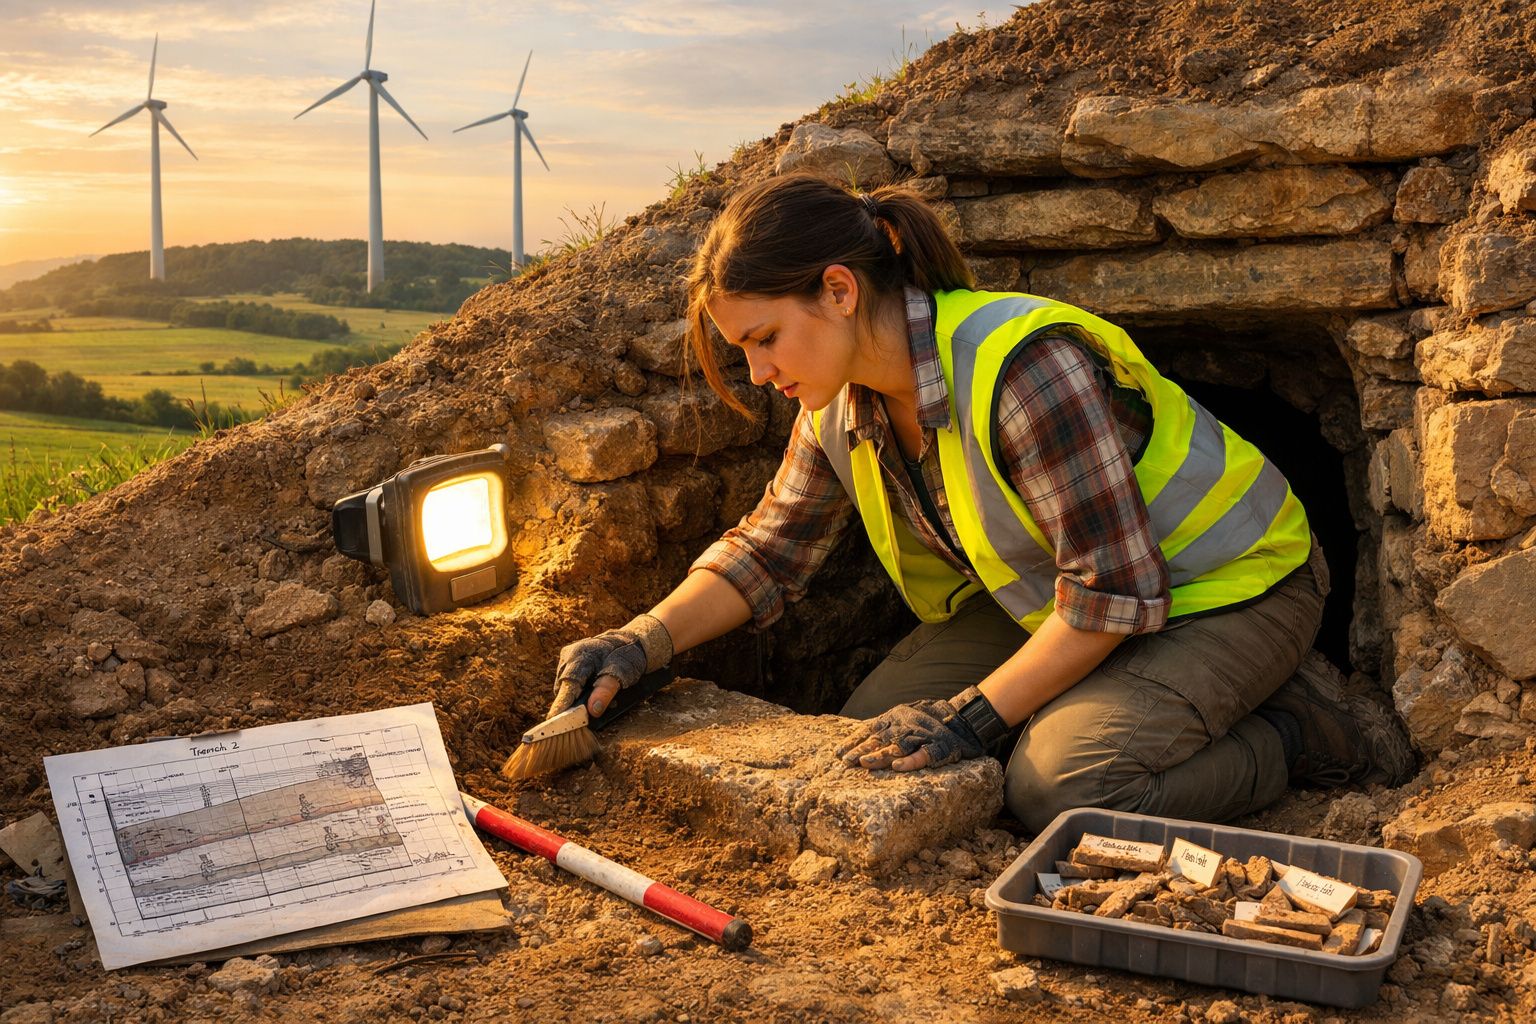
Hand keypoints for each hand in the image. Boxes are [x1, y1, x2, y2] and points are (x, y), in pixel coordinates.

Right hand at [548, 614, 672, 718]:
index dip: (561, 705)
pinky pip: (571, 685)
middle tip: (595, 712)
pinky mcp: (570, 666)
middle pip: (564, 689)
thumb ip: (606, 690)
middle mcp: (569, 656)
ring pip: (566, 689)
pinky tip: (596, 694)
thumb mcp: (621, 672)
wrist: (629, 642)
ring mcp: (567, 660)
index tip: (555, 722)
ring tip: (601, 700)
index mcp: (579, 655)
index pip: (567, 685)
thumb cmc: (627, 656)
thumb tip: (592, 710)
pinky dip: (582, 693)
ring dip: (580, 699)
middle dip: (576, 704)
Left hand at [834, 697, 985, 771]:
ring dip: (881, 756)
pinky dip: (910, 761)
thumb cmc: (931, 719)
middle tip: (846, 761)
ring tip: (865, 764)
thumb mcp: (905, 716)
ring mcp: (920, 737)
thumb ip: (886, 725)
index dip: (854, 741)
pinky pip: (922, 756)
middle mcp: (905, 727)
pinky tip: (897, 767)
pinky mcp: (937, 748)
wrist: (964, 720)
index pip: (869, 730)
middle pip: (879, 739)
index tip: (838, 753)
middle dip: (862, 750)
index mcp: (896, 719)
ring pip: (897, 747)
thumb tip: (861, 735)